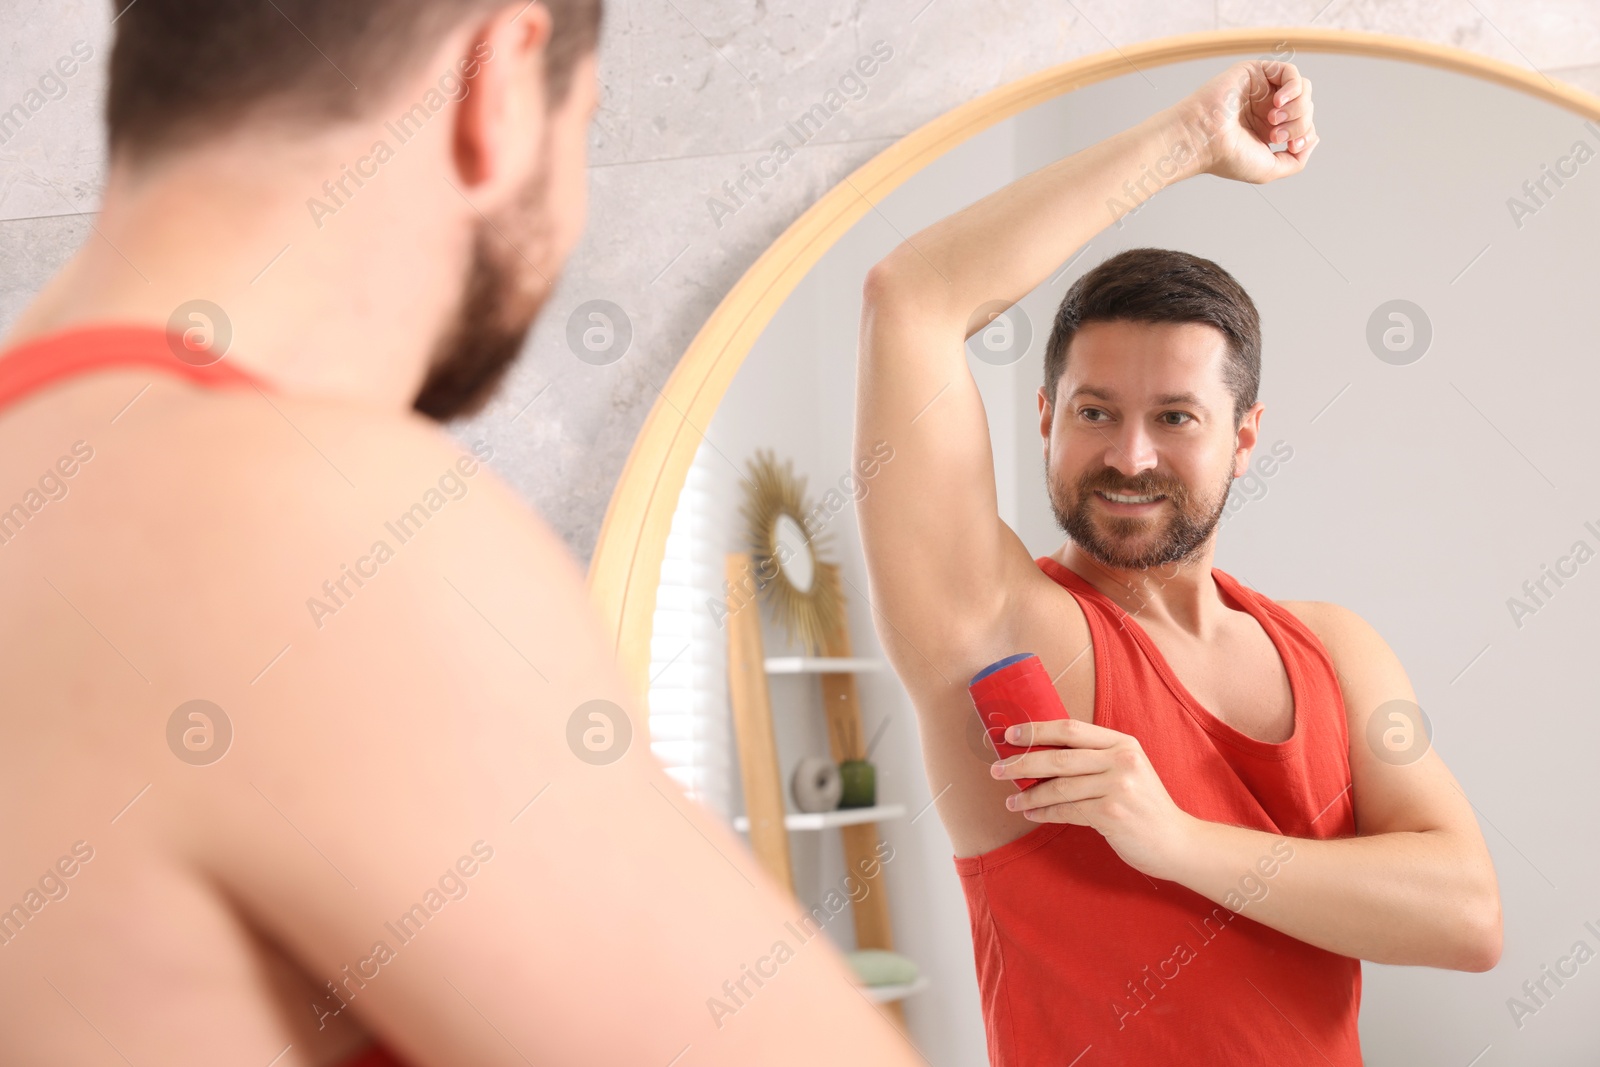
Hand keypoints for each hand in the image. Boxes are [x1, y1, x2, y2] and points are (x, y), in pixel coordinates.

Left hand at [991, 717, 1196, 880]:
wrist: (1177, 841)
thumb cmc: (1144, 805)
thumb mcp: (1127, 769)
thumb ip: (1095, 758)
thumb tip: (1041, 753)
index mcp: (1122, 742)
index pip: (1070, 728)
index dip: (1036, 729)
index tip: (1009, 735)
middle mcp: (1121, 759)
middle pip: (1058, 756)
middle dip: (1022, 763)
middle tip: (996, 769)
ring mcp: (1118, 786)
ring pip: (1058, 786)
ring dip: (1028, 795)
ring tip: (1010, 800)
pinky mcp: (1112, 813)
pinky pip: (1066, 810)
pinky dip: (1044, 812)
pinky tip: (1031, 813)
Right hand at [1177, 59, 1318, 183]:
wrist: (1203, 139)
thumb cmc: (1228, 156)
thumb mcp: (1270, 170)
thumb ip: (1297, 161)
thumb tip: (1314, 138)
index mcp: (1268, 129)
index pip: (1305, 124)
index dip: (1305, 135)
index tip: (1290, 146)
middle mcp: (1266, 108)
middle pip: (1306, 107)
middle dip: (1299, 124)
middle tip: (1275, 136)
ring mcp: (1262, 89)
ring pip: (1302, 89)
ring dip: (1297, 107)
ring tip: (1274, 119)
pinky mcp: (1256, 72)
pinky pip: (1290, 72)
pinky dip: (1292, 88)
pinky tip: (1278, 103)